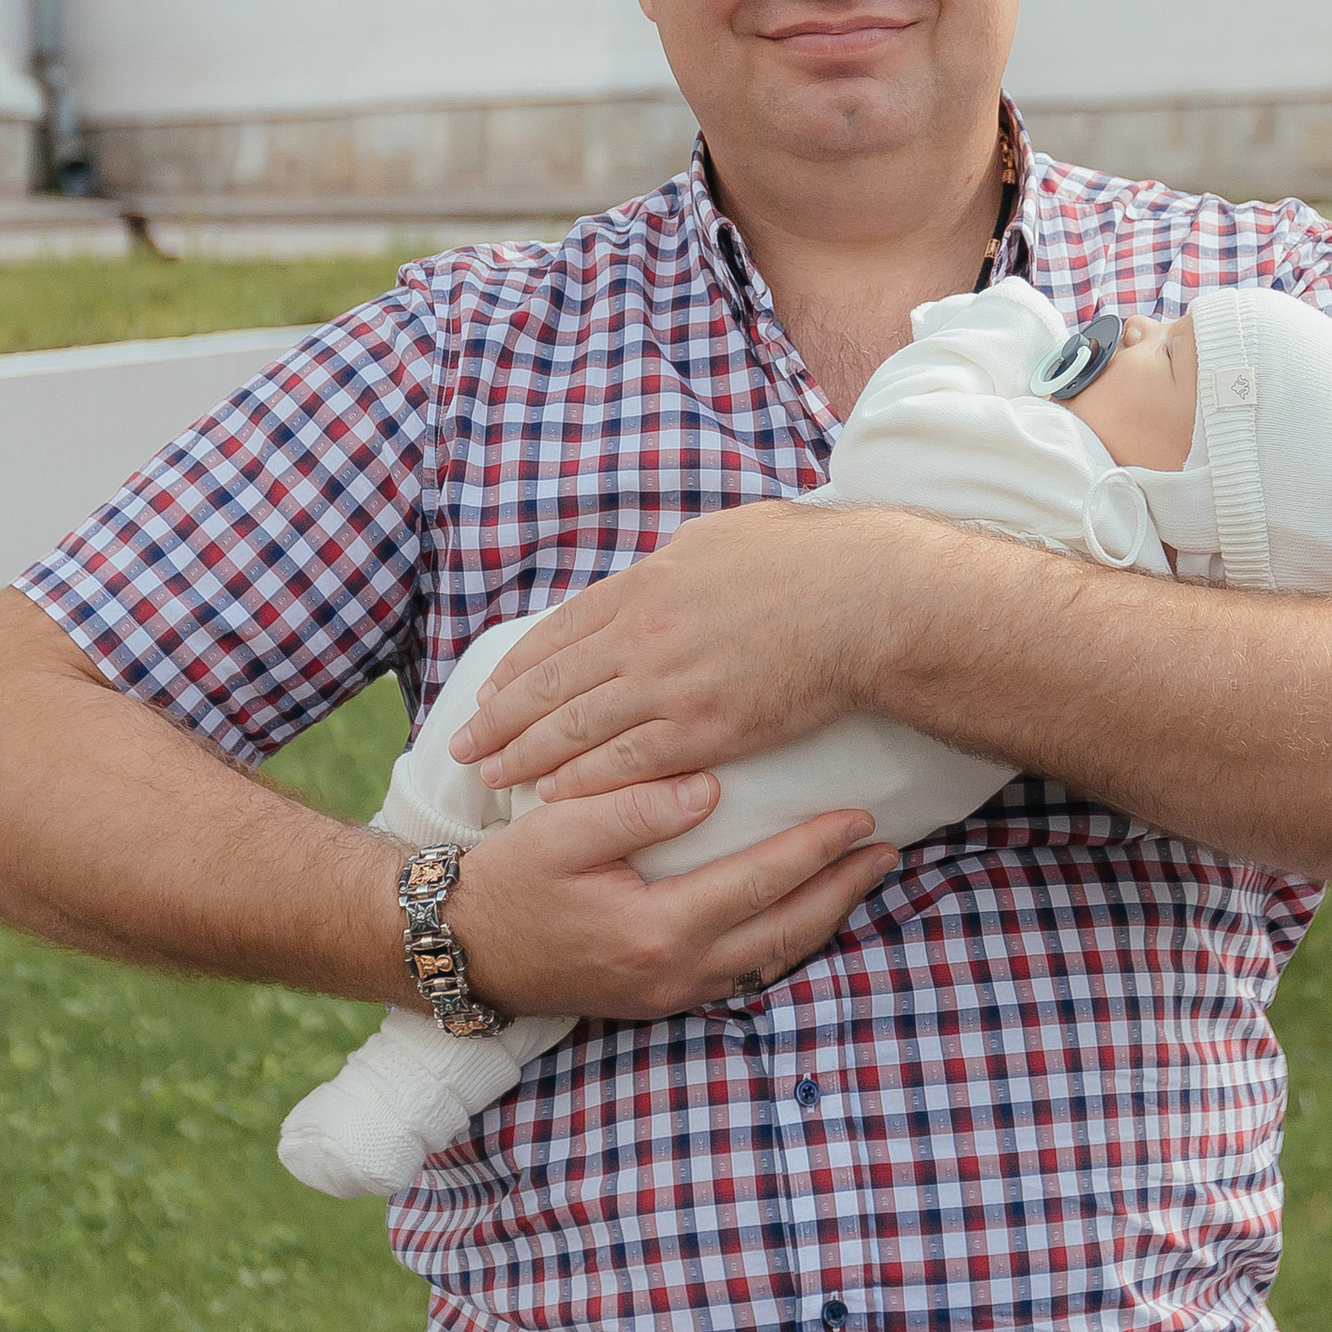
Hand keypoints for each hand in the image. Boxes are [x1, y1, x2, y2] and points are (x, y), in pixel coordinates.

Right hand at [446, 763, 897, 1018]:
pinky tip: (802, 912)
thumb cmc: (506, 882)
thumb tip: (710, 788)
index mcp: (656, 929)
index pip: (760, 883)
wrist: (458, 949)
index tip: (859, 817)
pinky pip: (743, 974)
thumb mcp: (560, 831)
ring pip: (770, 962)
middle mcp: (674, 973)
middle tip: (887, 852)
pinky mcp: (660, 997)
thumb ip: (636, 807)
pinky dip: (783, 942)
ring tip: (861, 878)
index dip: (815, 850)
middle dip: (842, 892)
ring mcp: (669, 993)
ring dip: (821, 919)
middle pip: (785, 935)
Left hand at [451, 498, 919, 799]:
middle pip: (551, 685)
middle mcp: (642, 635)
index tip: (492, 693)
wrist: (863, 601)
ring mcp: (668, 685)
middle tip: (467, 747)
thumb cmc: (809, 559)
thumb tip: (659, 570)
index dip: (520, 669)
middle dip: (501, 720)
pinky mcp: (701, 730)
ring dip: (527, 756)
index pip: (559, 632)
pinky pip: (624, 764)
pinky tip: (554, 794)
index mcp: (646, 583)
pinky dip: (581, 781)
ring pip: (574, 730)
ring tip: (496, 777)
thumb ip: (677, 562)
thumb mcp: (723, 536)